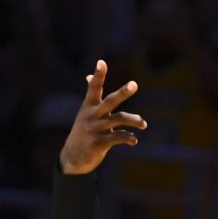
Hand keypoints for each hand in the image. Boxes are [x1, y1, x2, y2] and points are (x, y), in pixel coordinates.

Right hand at [59, 60, 145, 174]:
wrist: (73, 156)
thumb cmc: (84, 131)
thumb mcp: (86, 112)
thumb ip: (91, 95)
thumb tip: (88, 76)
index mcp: (89, 106)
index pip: (93, 88)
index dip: (98, 75)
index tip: (101, 62)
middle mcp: (92, 115)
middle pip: (110, 101)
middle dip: (123, 93)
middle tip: (134, 84)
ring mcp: (95, 129)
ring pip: (119, 119)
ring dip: (134, 121)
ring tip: (144, 124)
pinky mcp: (99, 143)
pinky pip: (118, 137)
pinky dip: (129, 138)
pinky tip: (134, 140)